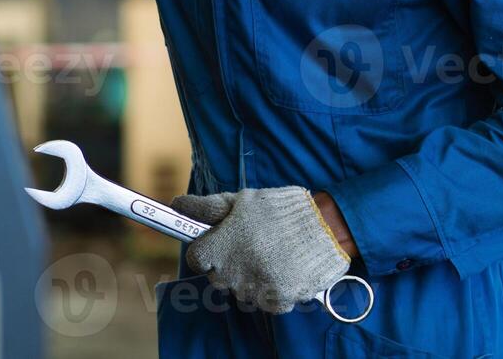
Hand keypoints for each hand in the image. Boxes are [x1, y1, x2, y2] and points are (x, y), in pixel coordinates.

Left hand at [172, 186, 350, 313]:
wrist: (324, 227)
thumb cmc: (280, 210)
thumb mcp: (243, 201)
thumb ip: (208, 207)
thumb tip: (177, 204)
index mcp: (221, 247)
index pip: (196, 258)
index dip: (207, 248)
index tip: (220, 241)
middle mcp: (234, 273)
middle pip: (217, 276)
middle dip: (228, 262)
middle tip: (250, 244)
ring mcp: (254, 290)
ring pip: (240, 289)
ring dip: (249, 276)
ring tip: (270, 253)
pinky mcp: (276, 301)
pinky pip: (264, 300)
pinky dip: (270, 289)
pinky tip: (282, 268)